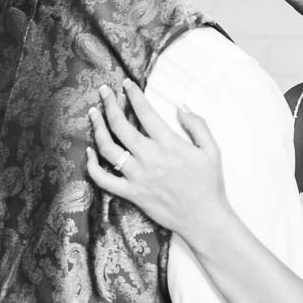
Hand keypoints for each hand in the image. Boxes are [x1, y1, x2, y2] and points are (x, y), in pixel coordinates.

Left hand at [84, 81, 230, 239]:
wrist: (204, 218)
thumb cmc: (210, 184)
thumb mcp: (212, 150)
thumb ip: (197, 125)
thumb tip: (181, 106)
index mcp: (169, 144)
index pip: (145, 112)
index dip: (133, 94)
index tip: (127, 83)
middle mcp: (150, 158)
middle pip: (120, 125)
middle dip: (109, 103)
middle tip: (104, 91)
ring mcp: (137, 176)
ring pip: (108, 148)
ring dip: (97, 127)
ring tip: (93, 113)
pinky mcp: (131, 193)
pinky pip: (104, 179)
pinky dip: (93, 165)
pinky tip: (90, 151)